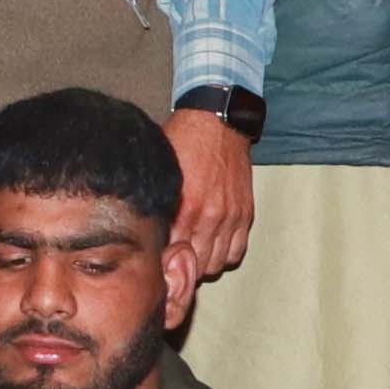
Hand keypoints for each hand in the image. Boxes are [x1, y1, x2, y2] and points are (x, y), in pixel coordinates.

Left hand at [163, 110, 258, 288]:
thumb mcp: (161, 172)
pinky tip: (213, 245)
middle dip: (181, 266)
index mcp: (183, 207)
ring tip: (192, 253)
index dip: (161, 261)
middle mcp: (208, 216)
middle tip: (173, 260)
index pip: (169, 254)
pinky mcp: (244, 213)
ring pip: (215, 264)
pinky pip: (236, 251)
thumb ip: (156, 205)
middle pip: (194, 266)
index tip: (155, 259)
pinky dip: (224, 254)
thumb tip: (145, 233)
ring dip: (203, 262)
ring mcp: (229, 217)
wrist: (217, 122)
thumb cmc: (183, 142)